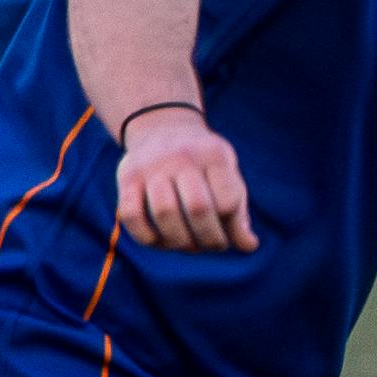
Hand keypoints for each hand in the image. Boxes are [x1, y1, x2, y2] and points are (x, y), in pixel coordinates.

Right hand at [112, 108, 258, 252]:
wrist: (162, 128)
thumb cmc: (204, 165)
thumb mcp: (228, 177)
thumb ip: (238, 212)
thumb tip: (249, 247)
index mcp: (215, 155)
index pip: (227, 201)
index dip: (230, 228)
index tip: (228, 238)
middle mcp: (182, 157)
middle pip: (197, 208)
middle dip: (207, 238)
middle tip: (210, 246)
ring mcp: (151, 166)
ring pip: (164, 212)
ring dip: (178, 241)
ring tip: (188, 245)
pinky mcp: (127, 177)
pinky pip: (131, 214)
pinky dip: (145, 236)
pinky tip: (160, 241)